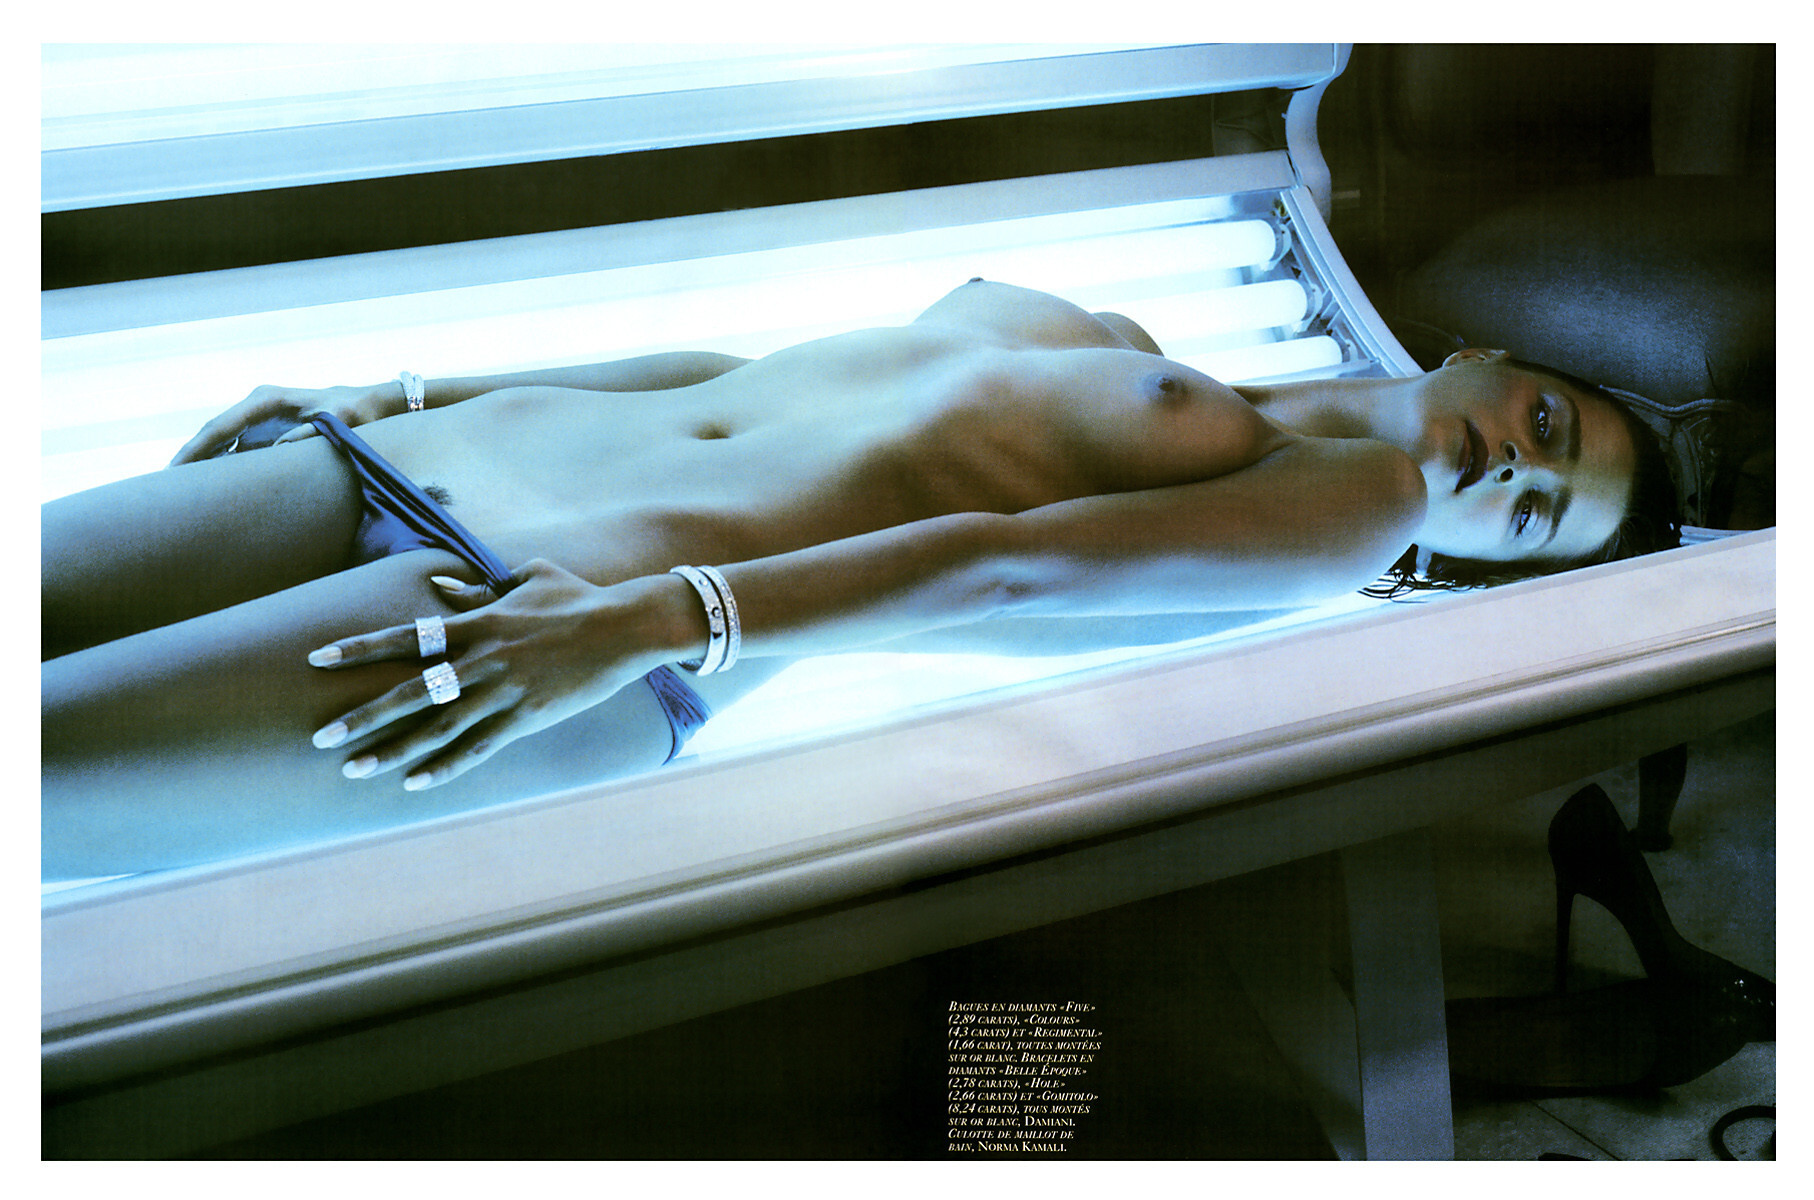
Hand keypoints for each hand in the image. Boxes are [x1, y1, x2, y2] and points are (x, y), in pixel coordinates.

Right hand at [168, 381, 403, 464]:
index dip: (197, 447)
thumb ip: (308, 436)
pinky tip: (210, 484)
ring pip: (222, 439)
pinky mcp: (269, 429)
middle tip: (164, 486)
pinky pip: (237, 446)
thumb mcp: (337, 422)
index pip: (222, 425)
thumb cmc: (356, 412)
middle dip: (190, 456)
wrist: (372, 404)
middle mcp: (259, 404)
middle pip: (214, 431)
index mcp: (268, 400)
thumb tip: (275, 451)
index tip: (176, 468)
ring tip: (178, 489)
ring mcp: (262, 416)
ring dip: (203, 461)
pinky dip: (222, 463)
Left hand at [305, 560, 673, 789]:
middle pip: (409, 692)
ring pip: (436, 727)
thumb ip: (479, 586)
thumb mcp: (529, 577)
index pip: (405, 637)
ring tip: (353, 769)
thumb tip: (438, 587)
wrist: (625, 628)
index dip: (359, 648)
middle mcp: (482, 659)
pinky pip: (477, 748)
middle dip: (361, 716)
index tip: (316, 659)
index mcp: (478, 622)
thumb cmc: (579, 598)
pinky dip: (444, 766)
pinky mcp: (526, 717)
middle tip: (321, 737)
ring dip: (391, 750)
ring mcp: (503, 692)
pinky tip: (414, 782)